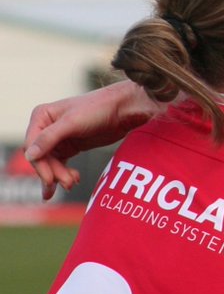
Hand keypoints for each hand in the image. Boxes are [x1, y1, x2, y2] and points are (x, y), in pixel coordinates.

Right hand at [23, 81, 162, 199]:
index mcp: (41, 116)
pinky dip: (64, 174)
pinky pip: (61, 164)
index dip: (39, 164)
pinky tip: (73, 181)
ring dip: (59, 176)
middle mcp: (46, 127)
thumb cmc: (98, 109)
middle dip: (53, 172)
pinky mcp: (71, 146)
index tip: (50, 179)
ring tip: (71, 184)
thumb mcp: (72, 122)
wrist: (124, 110)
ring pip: (51, 163)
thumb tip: (29, 154)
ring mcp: (58, 138)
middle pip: (41, 156)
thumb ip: (49, 137)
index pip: (32, 145)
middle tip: (68, 184)